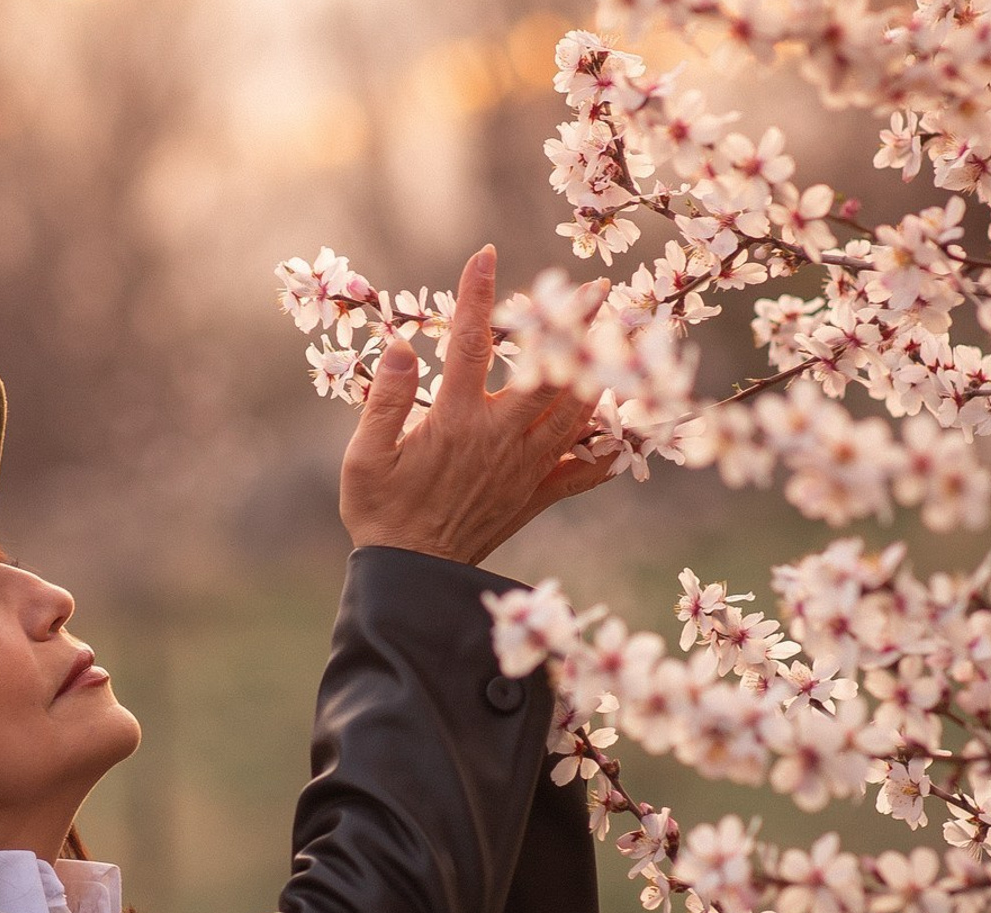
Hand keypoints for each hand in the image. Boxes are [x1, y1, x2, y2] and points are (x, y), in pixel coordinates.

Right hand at [338, 245, 621, 567]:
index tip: (487, 255)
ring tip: (621, 340)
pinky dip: (607, 448)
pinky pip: (582, 471)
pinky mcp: (535, 495)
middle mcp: (498, 438)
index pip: (470, 343)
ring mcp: (524, 467)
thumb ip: (386, 400)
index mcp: (455, 421)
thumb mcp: (364, 457)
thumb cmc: (381, 513)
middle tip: (599, 291)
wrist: (412, 578)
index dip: (478, 296)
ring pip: (576, 414)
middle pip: (548, 372)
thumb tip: (402, 346)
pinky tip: (625, 426)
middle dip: (574, 328)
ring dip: (600, 373)